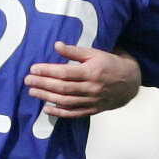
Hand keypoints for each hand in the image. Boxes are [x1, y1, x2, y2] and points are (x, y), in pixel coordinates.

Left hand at [24, 41, 140, 117]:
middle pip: (62, 87)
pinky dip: (59, 113)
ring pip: (66, 101)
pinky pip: (74, 113)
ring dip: (47, 97)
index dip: (47, 71)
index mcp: (91, 72)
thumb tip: (56, 45)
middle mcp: (91, 88)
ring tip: (32, 92)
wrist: (130, 81)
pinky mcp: (93, 110)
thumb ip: (74, 51)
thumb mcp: (94, 53)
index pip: (65, 73)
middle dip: (43, 84)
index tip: (33, 68)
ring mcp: (92, 101)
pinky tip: (46, 109)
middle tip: (27, 80)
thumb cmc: (109, 63)